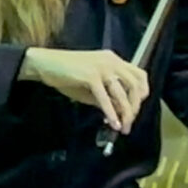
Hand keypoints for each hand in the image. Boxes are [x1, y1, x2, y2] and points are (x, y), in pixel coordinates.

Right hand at [20, 48, 149, 134]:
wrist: (44, 63)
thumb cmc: (66, 73)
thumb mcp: (91, 85)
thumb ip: (107, 95)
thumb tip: (120, 111)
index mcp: (114, 60)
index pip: (139, 75)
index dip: (142, 92)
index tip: (136, 107)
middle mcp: (112, 62)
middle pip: (136, 85)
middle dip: (135, 106)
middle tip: (130, 122)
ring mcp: (102, 68)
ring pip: (123, 93)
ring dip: (126, 113)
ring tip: (123, 127)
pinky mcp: (91, 76)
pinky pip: (105, 98)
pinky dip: (111, 113)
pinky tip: (113, 123)